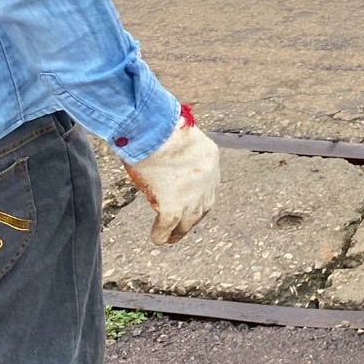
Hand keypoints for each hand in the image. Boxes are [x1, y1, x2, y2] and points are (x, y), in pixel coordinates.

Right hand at [124, 105, 220, 243]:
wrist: (153, 129)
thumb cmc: (156, 124)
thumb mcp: (174, 135)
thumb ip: (176, 149)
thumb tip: (163, 153)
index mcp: (210, 157)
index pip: (208, 182)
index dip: (198, 195)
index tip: (190, 202)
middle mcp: (209, 178)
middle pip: (204, 205)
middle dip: (194, 217)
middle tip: (183, 227)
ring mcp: (193, 194)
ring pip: (190, 219)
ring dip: (181, 230)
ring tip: (172, 238)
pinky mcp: (175, 205)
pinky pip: (168, 225)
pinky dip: (162, 234)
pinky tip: (157, 239)